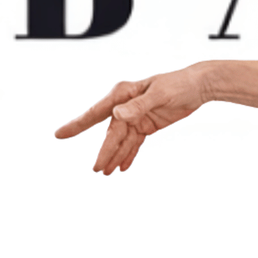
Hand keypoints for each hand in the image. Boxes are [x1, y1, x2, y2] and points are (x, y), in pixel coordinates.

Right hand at [56, 66, 212, 174]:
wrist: (198, 87)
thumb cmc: (179, 84)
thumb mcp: (160, 94)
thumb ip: (139, 105)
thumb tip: (118, 115)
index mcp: (122, 94)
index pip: (96, 112)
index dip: (77, 124)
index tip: (60, 134)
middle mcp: (125, 106)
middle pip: (110, 133)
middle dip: (104, 151)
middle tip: (96, 168)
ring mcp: (134, 116)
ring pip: (120, 141)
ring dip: (114, 156)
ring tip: (105, 173)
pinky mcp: (145, 125)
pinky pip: (133, 143)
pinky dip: (128, 155)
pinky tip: (121, 167)